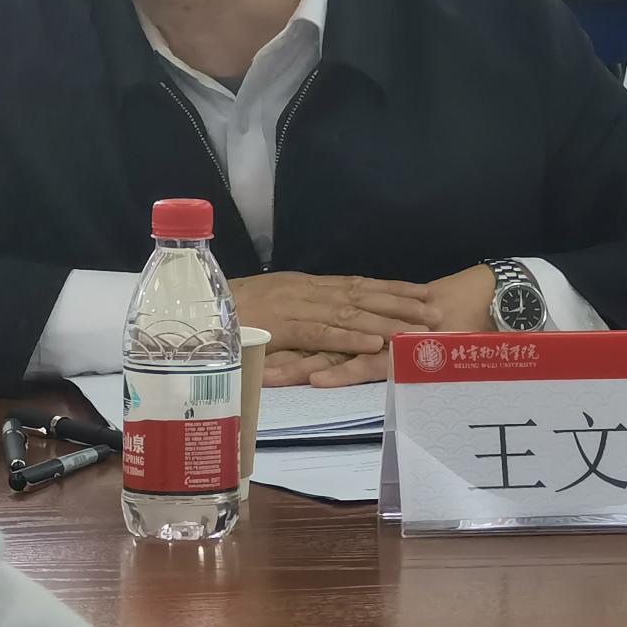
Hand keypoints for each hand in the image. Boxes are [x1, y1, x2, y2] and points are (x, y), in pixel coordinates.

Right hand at [229, 272, 436, 359]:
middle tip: (434, 308)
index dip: (388, 287)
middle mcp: (303, 290)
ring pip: (350, 312)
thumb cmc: (224, 311)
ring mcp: (294, 307)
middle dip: (399, 301)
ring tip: (417, 328)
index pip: (354, 283)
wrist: (191, 309)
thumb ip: (293, 313)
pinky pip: (323, 332)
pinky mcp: (282, 326)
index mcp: (301, 285)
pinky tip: (377, 343)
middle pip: (361, 294)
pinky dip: (351, 337)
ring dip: (386, 320)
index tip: (419, 290)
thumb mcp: (266, 307)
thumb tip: (319, 321)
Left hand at [263, 264, 500, 388]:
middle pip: (310, 335)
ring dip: (298, 363)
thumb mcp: (386, 323)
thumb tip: (324, 344)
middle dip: (276, 349)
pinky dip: (342, 371)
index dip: (274, 333)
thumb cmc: (436, 317)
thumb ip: (357, 331)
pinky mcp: (401, 351)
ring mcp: (380, 335)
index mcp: (353, 313)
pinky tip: (319, 380)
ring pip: (331, 348)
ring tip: (266, 375)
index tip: (242, 340)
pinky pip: (368, 363)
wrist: (479, 301)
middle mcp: (362, 321)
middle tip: (241, 359)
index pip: (306, 324)